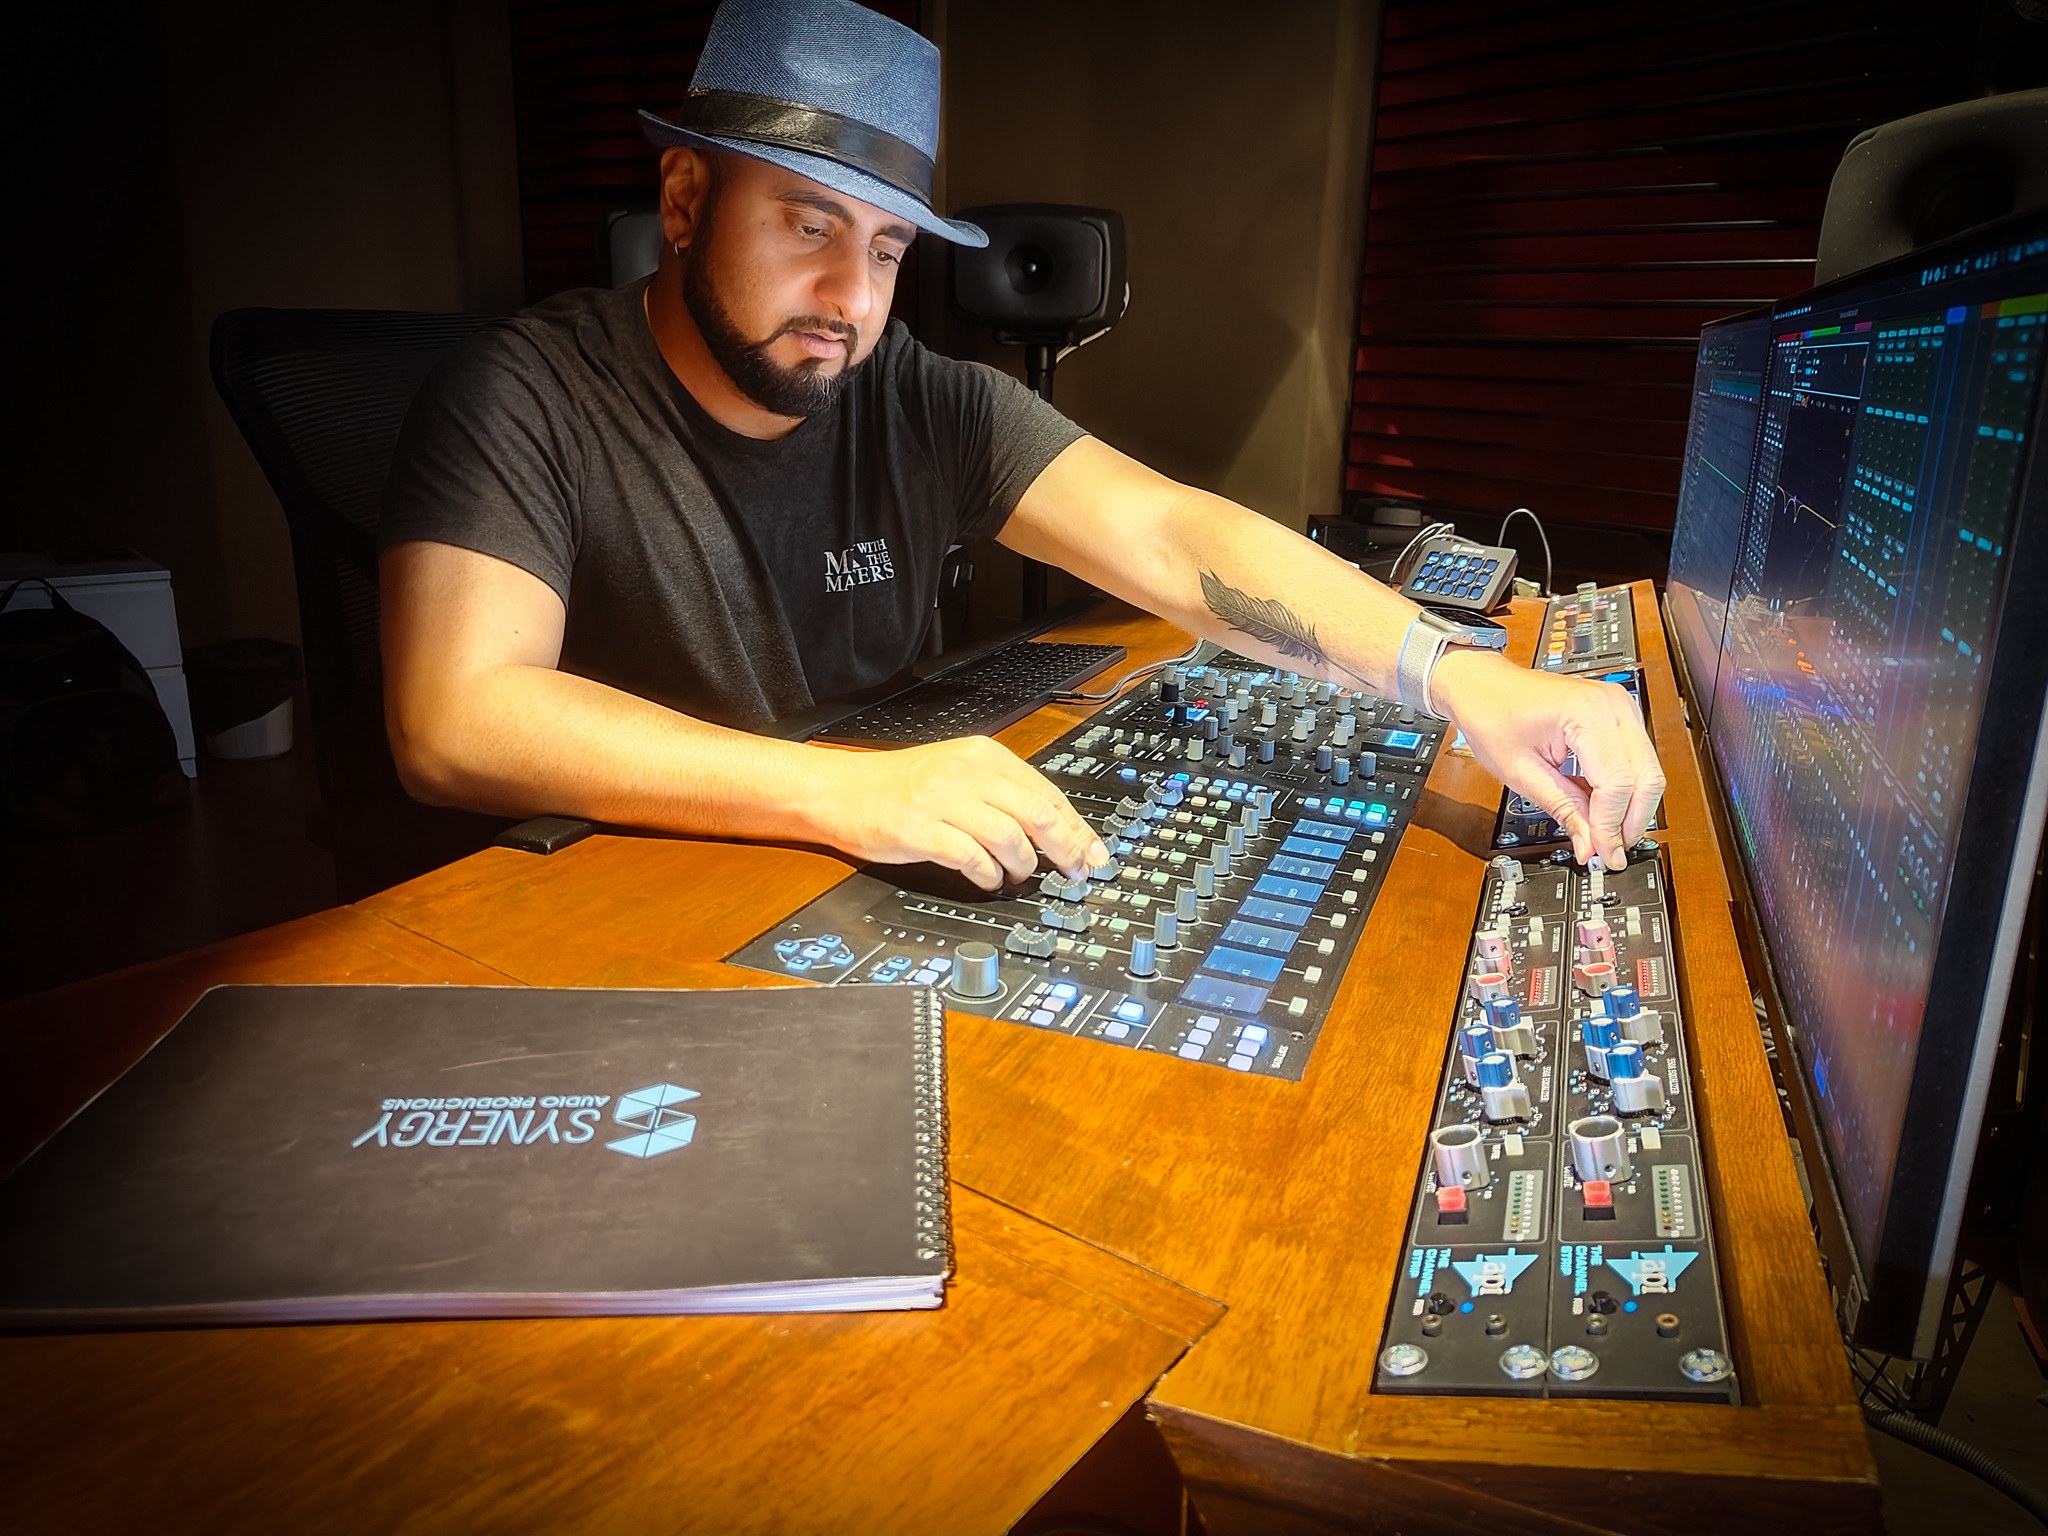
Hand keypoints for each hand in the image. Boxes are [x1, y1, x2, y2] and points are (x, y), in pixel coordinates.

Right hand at [812, 737, 1108, 889]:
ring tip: (1018, 875)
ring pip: (1008, 837)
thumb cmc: (904, 788)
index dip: (1077, 828)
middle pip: (1036, 813)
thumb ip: (1005, 796)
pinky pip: (970, 857)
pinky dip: (988, 874)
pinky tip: (988, 880)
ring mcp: (941, 799)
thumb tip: (1060, 832)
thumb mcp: (960, 776)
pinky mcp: (919, 829)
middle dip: (1064, 848)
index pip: (1046, 793)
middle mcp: (967, 772)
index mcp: (984, 756)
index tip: (1094, 854)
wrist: (843, 789)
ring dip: (1022, 864)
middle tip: (1073, 872)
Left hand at [1431, 649, 1664, 868]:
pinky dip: (1625, 790)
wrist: (1484, 685)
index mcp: (1586, 713)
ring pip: (1648, 771)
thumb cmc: (1492, 714)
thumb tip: (1591, 846)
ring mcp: (1620, 707)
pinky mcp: (1619, 716)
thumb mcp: (1521, 772)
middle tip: (1609, 851)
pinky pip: (1637, 760)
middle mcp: (1613, 706)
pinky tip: (1602, 810)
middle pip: (1646, 778)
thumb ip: (1563, 809)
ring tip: (1604, 835)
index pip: (1617, 783)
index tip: (1603, 854)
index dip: (1611, 826)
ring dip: (1631, 808)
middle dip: (1630, 821)